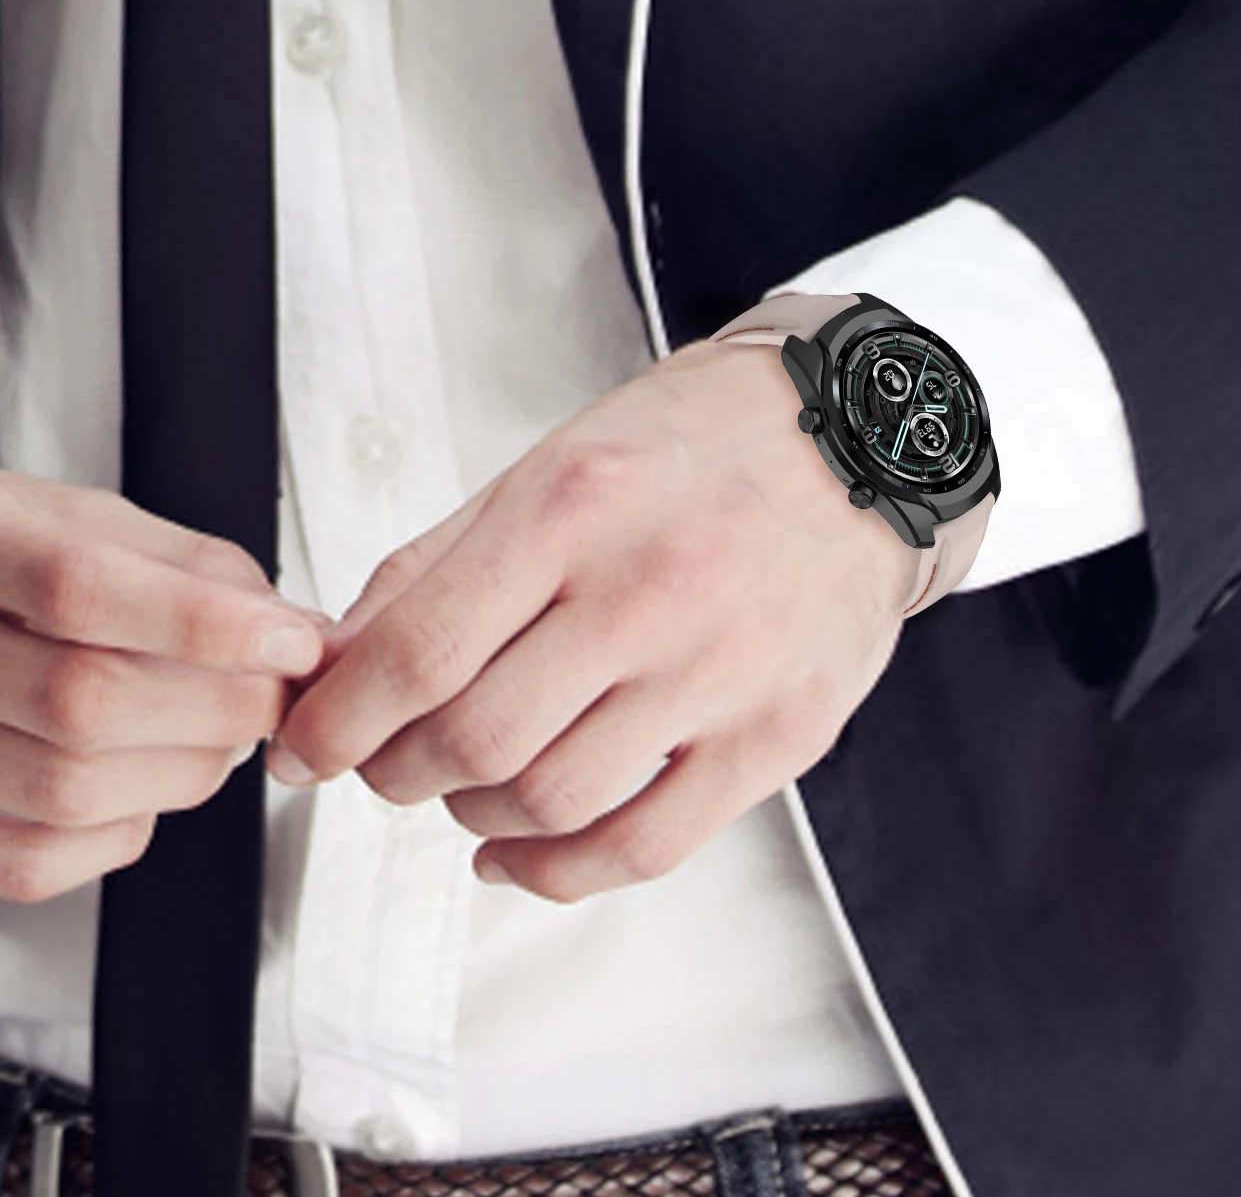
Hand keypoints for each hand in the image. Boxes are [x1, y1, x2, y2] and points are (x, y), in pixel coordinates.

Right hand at [0, 472, 325, 901]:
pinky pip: (39, 859)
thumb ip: (204, 575)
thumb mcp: (103, 527)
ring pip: (71, 790)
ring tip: (216, 730)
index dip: (204, 623)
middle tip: (274, 690)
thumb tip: (302, 637)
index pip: (81, 588)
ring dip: (188, 768)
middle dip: (223, 706)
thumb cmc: (17, 559)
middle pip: (86, 702)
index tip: (293, 643)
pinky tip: (141, 776)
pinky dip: (124, 827)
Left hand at [268, 340, 918, 900]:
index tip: (308, 747)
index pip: (417, 652)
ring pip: (548, 801)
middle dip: (395, 770)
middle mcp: (648, 590)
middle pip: (471, 740)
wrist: (861, 441)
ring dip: (472, 813)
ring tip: (467, 784)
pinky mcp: (776, 734)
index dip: (336, 723)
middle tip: (385, 759)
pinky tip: (519, 852)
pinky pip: (646, 846)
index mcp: (575, 507)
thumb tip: (346, 658)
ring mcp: (721, 670)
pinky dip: (558, 871)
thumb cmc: (705, 441)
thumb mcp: (556, 459)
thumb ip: (443, 562)